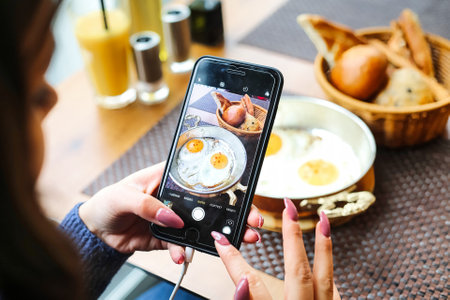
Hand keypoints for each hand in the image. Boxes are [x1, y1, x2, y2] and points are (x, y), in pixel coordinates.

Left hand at [79, 162, 263, 264]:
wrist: (97, 230)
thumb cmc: (108, 201)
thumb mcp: (125, 196)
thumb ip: (149, 205)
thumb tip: (172, 217)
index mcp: (169, 179)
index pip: (202, 178)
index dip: (224, 184)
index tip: (242, 194)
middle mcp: (176, 198)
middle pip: (210, 204)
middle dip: (232, 214)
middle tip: (250, 223)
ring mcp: (174, 218)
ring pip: (201, 227)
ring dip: (216, 236)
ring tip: (228, 243)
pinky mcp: (167, 237)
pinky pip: (181, 245)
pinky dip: (182, 252)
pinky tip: (180, 256)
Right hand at [212, 197, 340, 299]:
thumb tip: (241, 282)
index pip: (251, 286)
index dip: (233, 261)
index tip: (222, 241)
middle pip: (297, 271)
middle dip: (292, 236)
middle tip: (288, 208)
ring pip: (324, 275)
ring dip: (323, 245)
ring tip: (322, 219)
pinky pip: (333, 288)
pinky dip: (329, 267)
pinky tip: (327, 252)